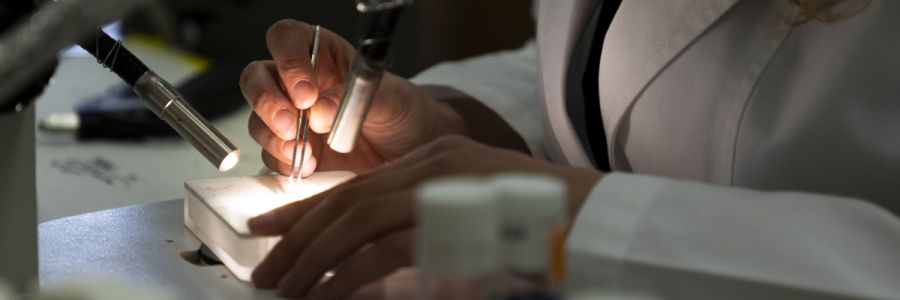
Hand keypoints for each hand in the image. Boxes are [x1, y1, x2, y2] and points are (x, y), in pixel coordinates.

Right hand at [240, 20, 463, 176]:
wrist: (413, 153)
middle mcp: (299, 83)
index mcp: (322, 55)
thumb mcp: (390, 98)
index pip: (286, 39)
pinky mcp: (293, 151)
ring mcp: (293, 118)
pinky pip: (270, 154)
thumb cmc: (404, 113)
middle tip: (291, 124)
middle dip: (267, 101)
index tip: (306, 92)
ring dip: (273, 136)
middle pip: (257, 78)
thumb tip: (318, 112)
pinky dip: (283, 162)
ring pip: (258, 119)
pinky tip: (310, 166)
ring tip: (304, 151)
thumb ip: (353, 99)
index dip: (287, 60)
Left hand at [247, 136, 603, 298]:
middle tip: (264, 273)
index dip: (304, 207)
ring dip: (315, 261)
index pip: (356, 182)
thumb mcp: (470, 213)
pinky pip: (390, 249)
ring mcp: (447, 187)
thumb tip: (367, 257)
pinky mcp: (459, 218)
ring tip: (287, 291)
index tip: (264, 229)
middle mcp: (434, 164)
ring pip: (359, 222)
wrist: (598, 219)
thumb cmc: (539, 223)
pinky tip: (329, 296)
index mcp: (434, 158)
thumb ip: (424, 223)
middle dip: (298, 238)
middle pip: (348, 200)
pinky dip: (352, 276)